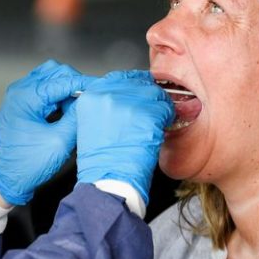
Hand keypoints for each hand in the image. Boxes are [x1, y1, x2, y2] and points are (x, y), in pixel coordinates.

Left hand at [0, 60, 94, 204]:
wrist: (7, 178)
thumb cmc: (27, 164)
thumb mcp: (59, 142)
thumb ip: (76, 117)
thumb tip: (90, 100)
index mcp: (26, 97)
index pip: (63, 80)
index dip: (85, 83)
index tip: (101, 87)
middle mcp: (20, 91)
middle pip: (56, 71)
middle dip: (75, 83)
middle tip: (89, 99)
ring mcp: (20, 96)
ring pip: (51, 78)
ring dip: (67, 88)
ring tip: (77, 107)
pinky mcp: (23, 103)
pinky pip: (45, 89)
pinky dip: (59, 95)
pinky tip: (67, 110)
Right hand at [75, 70, 174, 204]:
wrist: (108, 182)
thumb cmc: (102, 162)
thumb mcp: (94, 125)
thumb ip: (107, 105)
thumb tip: (128, 98)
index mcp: (91, 97)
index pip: (118, 77)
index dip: (134, 84)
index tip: (142, 88)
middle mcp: (106, 95)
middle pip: (138, 83)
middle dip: (148, 95)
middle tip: (153, 109)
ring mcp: (127, 104)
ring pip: (154, 94)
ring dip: (159, 107)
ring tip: (155, 123)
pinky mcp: (145, 115)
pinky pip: (165, 108)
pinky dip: (167, 118)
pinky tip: (159, 130)